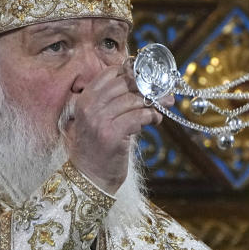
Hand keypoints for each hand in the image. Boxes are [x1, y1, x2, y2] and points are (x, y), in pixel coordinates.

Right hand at [61, 63, 166, 193]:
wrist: (88, 178)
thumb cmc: (97, 148)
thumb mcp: (96, 119)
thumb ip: (111, 101)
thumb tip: (141, 84)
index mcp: (84, 99)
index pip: (110, 73)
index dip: (132, 72)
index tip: (148, 77)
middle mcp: (89, 107)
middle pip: (124, 84)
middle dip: (148, 86)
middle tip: (164, 91)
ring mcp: (99, 120)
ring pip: (133, 100)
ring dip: (153, 102)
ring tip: (164, 106)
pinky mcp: (112, 134)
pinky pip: (138, 116)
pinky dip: (151, 116)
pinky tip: (156, 120)